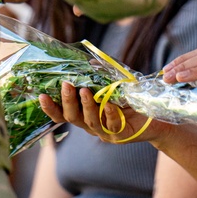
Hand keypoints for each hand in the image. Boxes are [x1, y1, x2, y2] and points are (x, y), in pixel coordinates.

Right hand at [39, 82, 155, 143]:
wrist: (155, 118)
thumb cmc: (131, 101)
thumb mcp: (114, 87)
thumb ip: (100, 78)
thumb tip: (88, 63)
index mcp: (85, 115)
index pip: (62, 115)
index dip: (51, 108)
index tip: (41, 95)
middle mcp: (92, 126)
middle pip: (72, 118)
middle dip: (67, 101)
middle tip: (66, 84)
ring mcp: (105, 132)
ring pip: (90, 122)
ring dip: (87, 105)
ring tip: (85, 91)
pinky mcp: (120, 135)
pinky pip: (111, 126)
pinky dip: (109, 114)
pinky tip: (108, 104)